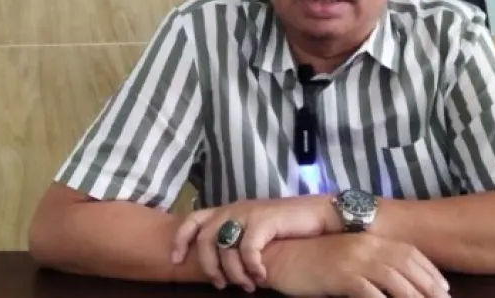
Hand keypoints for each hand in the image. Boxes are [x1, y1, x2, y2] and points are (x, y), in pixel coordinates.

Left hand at [170, 196, 338, 291]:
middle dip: (209, 267)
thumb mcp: (254, 227)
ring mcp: (249, 213)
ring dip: (234, 273)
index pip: (192, 220)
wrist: (318, 214)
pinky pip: (248, 250)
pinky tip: (262, 276)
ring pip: (225, 249)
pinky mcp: (264, 220)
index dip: (179, 240)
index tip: (176, 260)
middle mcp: (234, 208)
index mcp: (228, 209)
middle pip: (204, 240)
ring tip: (246, 286)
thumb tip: (219, 262)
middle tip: (221, 285)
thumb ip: (236, 236)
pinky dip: (252, 268)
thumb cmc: (286, 225)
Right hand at [263, 232, 450, 297]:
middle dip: (429, 287)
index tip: (444, 288)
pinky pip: (369, 293)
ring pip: (394, 281)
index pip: (409, 253)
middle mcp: (366, 246)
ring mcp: (354, 259)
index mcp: (369, 239)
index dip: (430, 271)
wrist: (282, 255)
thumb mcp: (346, 255)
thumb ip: (369, 262)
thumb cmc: (313, 259)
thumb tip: (393, 278)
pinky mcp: (341, 275)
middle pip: (407, 267)